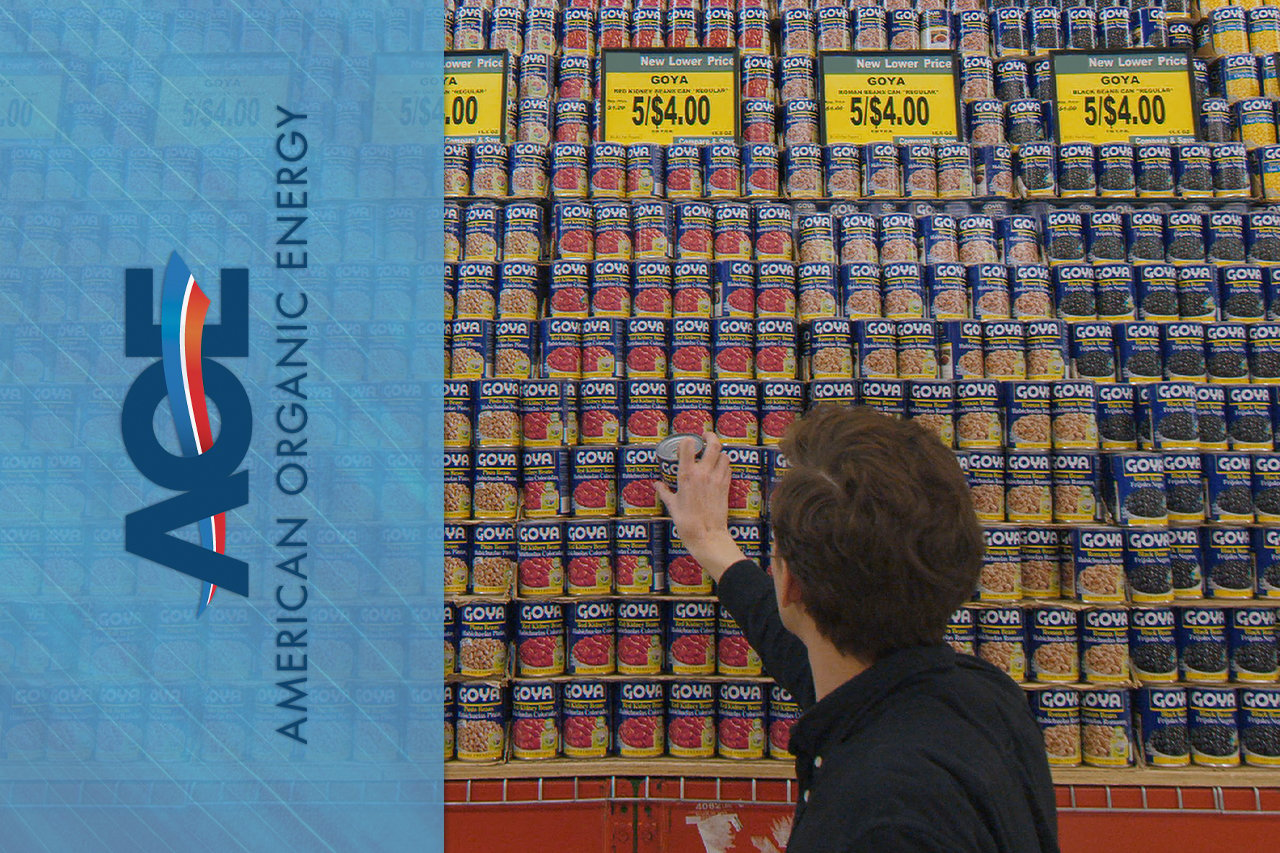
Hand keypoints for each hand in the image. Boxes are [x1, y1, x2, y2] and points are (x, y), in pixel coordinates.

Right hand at [655, 431, 744, 581]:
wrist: (706, 536)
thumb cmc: (687, 523)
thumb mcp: (672, 506)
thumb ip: (665, 492)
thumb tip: (657, 485)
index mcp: (687, 475)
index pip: (688, 446)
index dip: (687, 440)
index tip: (686, 441)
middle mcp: (703, 473)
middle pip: (713, 445)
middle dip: (710, 436)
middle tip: (705, 436)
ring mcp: (717, 479)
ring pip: (724, 455)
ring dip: (719, 452)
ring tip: (713, 454)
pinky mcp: (726, 487)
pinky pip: (728, 469)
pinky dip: (725, 465)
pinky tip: (719, 468)